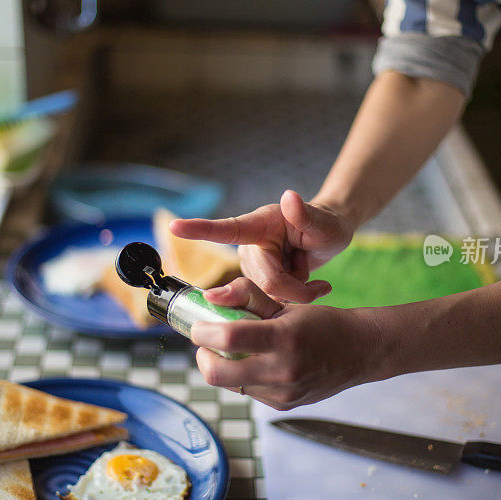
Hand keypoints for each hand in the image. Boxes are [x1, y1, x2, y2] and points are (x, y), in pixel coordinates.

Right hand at [170, 190, 353, 302]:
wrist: (327, 242)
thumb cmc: (326, 225)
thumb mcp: (324, 222)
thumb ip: (307, 214)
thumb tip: (290, 196)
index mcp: (258, 225)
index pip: (226, 228)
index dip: (199, 229)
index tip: (173, 226)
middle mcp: (249, 248)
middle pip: (264, 282)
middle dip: (295, 289)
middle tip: (321, 284)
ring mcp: (252, 268)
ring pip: (268, 297)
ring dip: (295, 294)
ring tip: (312, 278)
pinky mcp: (257, 286)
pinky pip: (271, 304)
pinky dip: (293, 300)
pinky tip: (307, 288)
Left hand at [190, 277, 384, 409]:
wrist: (359, 351)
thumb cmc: (321, 323)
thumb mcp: (286, 303)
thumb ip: (246, 295)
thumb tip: (211, 295)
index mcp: (284, 338)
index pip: (228, 338)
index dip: (202, 332)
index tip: (198, 326)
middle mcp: (283, 370)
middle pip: (217, 374)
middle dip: (202, 358)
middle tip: (206, 344)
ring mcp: (283, 392)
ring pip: (230, 384)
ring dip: (224, 367)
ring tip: (238, 350)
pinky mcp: (283, 405)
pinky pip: (248, 392)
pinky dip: (244, 376)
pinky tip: (259, 363)